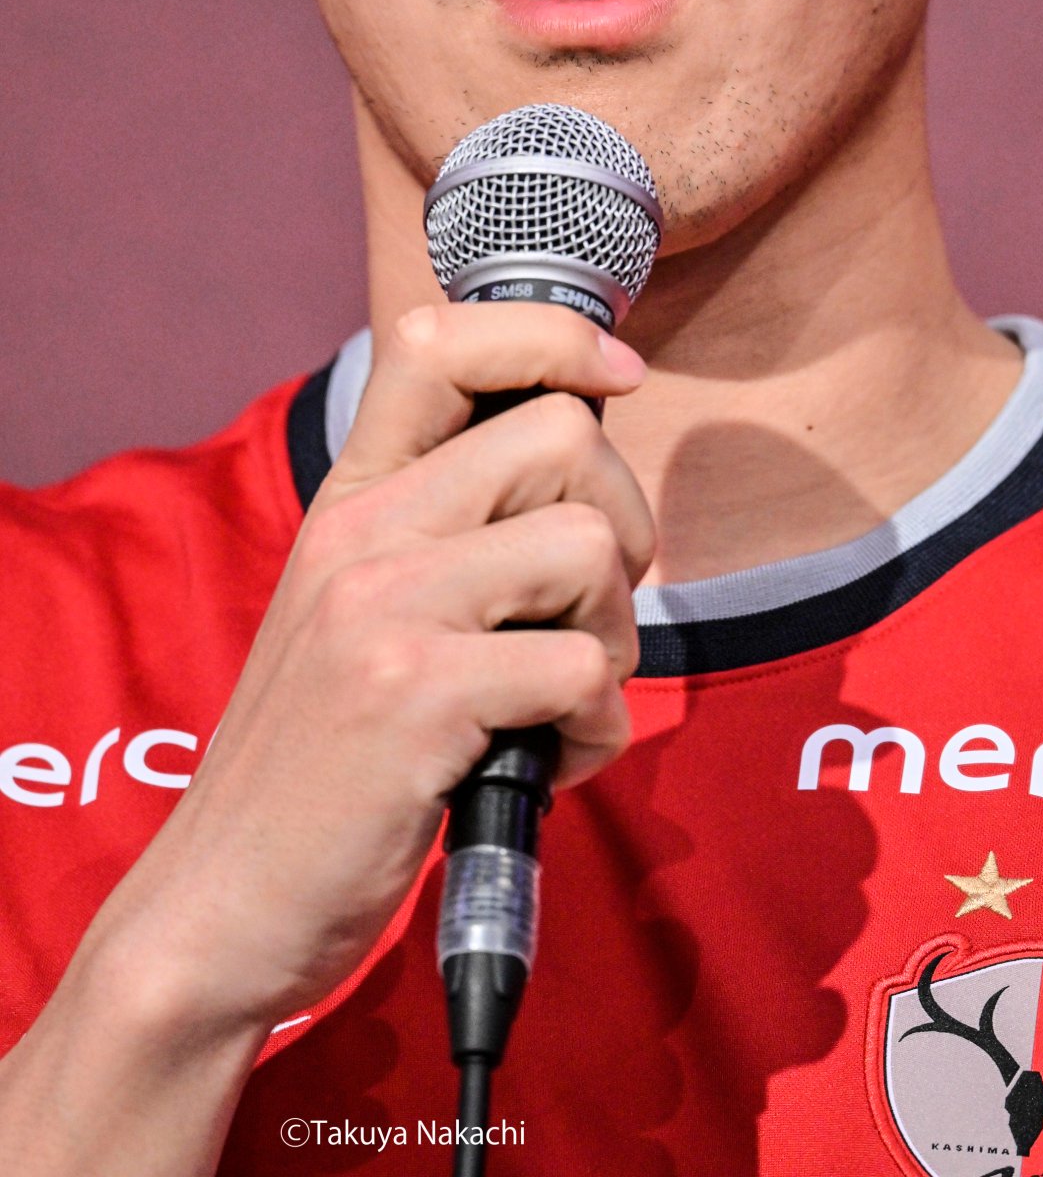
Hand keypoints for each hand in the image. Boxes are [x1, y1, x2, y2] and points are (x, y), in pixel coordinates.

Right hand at [93, 301, 652, 1038]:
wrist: (220, 903)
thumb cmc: (321, 764)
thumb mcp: (356, 611)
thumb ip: (443, 533)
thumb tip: (582, 465)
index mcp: (350, 497)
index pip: (441, 339)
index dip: (552, 337)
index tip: (615, 378)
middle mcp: (363, 529)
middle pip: (565, 436)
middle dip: (623, 527)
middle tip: (582, 616)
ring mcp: (385, 606)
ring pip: (588, 545)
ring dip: (611, 638)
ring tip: (556, 703)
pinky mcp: (416, 693)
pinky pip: (583, 669)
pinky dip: (595, 730)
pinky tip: (545, 766)